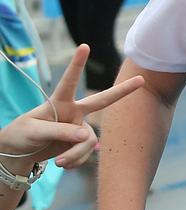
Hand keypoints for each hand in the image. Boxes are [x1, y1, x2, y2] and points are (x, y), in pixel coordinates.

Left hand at [0, 45, 142, 169]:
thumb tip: (86, 136)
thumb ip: (60, 131)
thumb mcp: (35, 131)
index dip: (77, 65)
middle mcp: (74, 112)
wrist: (20, 153)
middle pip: (102, 100)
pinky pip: (86, 153)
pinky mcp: (81, 143)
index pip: (69, 82)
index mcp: (59, 102)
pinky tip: (63, 164)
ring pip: (89, 140)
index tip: (84, 46)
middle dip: (123, 91)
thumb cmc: (22, 135)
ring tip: (59, 163)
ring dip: (75, 154)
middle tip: (141, 80)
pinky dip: (75, 161)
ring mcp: (80, 127)